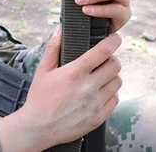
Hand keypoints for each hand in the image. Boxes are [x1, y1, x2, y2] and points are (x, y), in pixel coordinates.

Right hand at [0, 26, 121, 150]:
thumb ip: (53, 48)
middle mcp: (88, 87)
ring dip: (111, 76)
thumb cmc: (39, 97)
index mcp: (74, 72)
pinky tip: (99, 92)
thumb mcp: (43, 70)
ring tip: (101, 77)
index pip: (103, 51)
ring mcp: (95, 103)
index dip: (113, 41)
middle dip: (111, 59)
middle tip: (104, 61)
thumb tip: (59, 29)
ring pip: (117, 82)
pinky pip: (115, 99)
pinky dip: (110, 93)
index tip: (115, 38)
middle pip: (115, 65)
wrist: (38, 127)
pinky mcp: (99, 116)